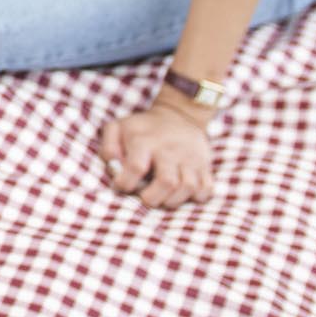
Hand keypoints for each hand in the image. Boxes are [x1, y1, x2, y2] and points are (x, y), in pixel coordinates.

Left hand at [93, 101, 213, 208]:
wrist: (179, 116)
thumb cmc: (143, 129)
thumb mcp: (119, 128)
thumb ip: (108, 147)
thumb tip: (113, 165)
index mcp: (145, 141)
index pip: (135, 167)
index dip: (125, 183)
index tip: (122, 186)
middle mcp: (170, 150)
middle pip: (167, 182)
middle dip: (153, 198)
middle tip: (146, 198)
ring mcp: (190, 158)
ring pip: (188, 188)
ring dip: (173, 200)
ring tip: (163, 197)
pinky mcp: (205, 166)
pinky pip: (206, 189)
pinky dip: (196, 197)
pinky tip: (183, 194)